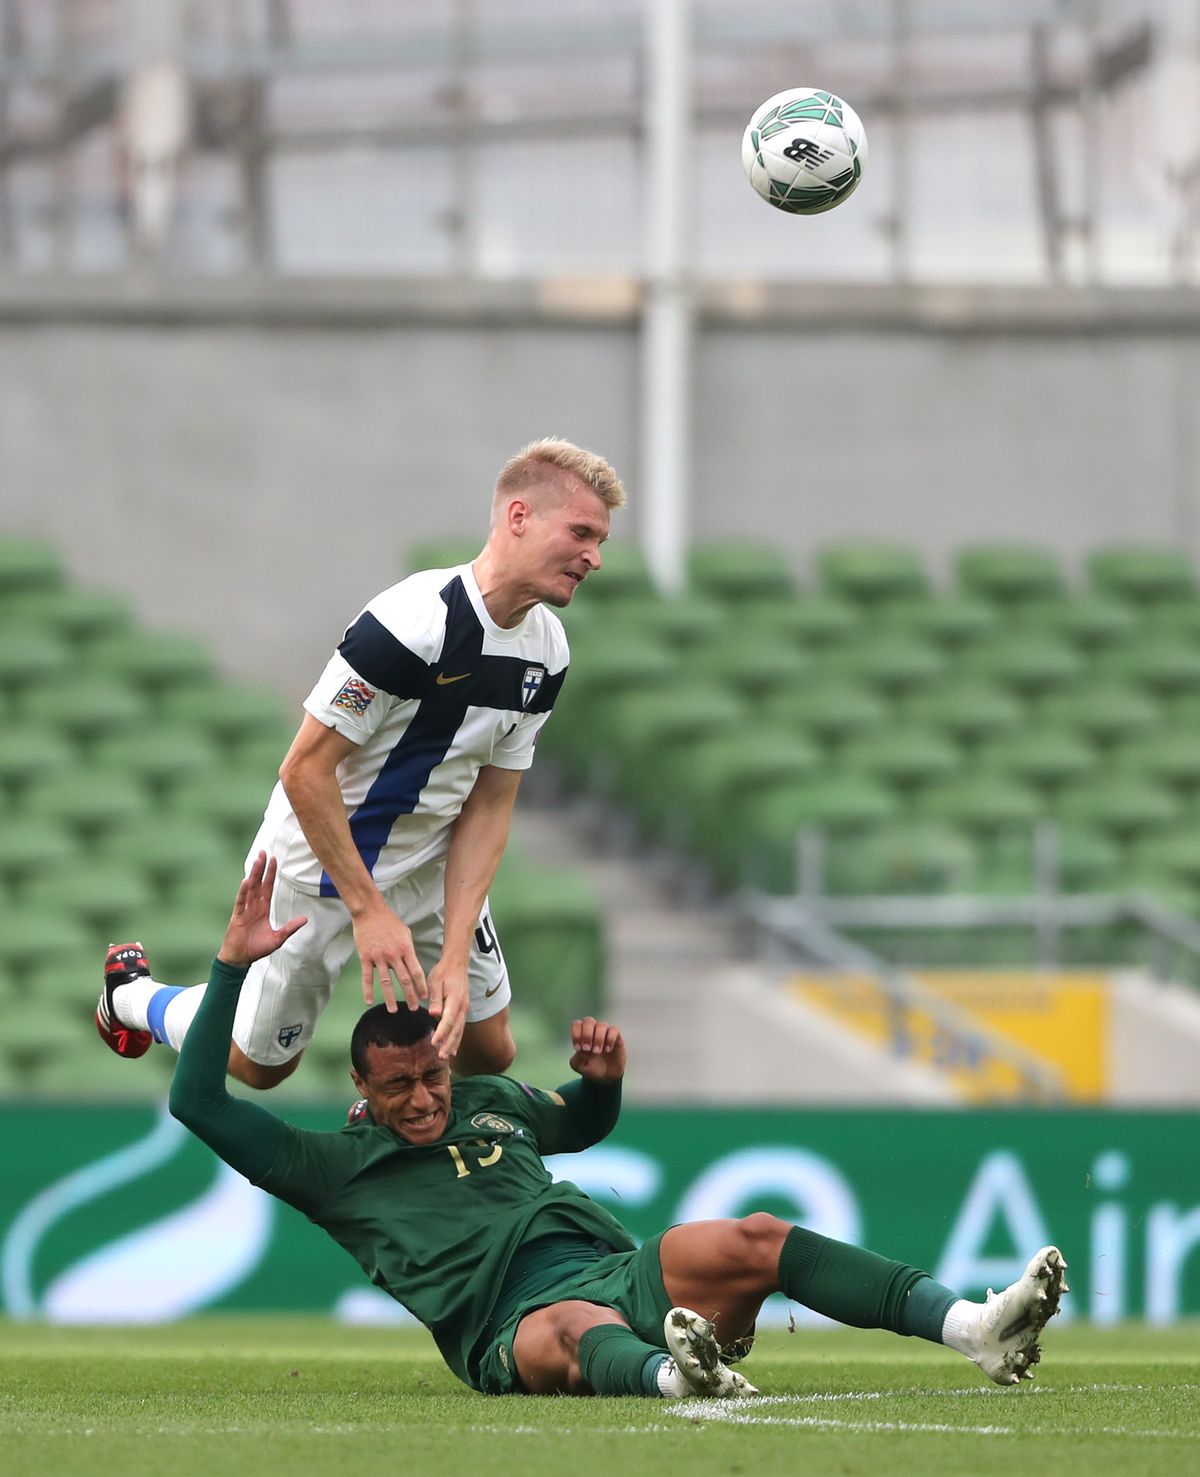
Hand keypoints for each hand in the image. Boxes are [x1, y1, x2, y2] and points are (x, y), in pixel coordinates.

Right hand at [218, 852, 307, 967]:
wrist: (241, 959)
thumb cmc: (257, 949)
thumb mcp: (278, 938)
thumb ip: (290, 928)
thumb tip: (305, 919)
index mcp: (263, 909)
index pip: (268, 887)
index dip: (271, 874)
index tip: (273, 860)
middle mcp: (254, 906)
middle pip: (258, 883)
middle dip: (261, 868)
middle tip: (263, 852)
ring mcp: (244, 910)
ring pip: (250, 888)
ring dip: (253, 875)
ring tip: (257, 861)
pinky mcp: (237, 917)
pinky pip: (240, 902)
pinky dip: (243, 892)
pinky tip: (246, 881)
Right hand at [351, 905, 428, 1012]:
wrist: (370, 913)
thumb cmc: (389, 922)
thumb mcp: (406, 934)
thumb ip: (409, 950)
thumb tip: (414, 965)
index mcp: (406, 949)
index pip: (416, 972)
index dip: (421, 986)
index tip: (424, 997)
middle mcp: (394, 955)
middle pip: (404, 979)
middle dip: (410, 995)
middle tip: (413, 1008)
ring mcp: (379, 957)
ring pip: (386, 982)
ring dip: (390, 998)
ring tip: (393, 1010)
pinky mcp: (366, 958)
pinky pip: (367, 977)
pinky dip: (368, 990)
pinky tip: (370, 1001)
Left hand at [427, 958, 468, 1060]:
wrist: (456, 963)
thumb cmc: (443, 972)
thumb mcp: (435, 982)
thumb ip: (435, 999)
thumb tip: (434, 1014)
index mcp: (455, 1000)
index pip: (448, 1020)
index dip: (441, 1033)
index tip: (434, 1043)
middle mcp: (462, 1007)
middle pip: (456, 1029)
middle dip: (449, 1044)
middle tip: (441, 1057)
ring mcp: (464, 1009)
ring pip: (459, 1030)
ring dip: (453, 1044)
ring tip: (446, 1057)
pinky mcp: (462, 1010)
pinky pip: (460, 1027)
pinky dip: (456, 1039)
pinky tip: (452, 1049)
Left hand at [568, 1017, 625, 1082]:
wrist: (605, 1077)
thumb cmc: (590, 1068)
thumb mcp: (578, 1065)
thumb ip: (578, 1056)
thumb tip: (587, 1049)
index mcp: (581, 1033)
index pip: (577, 1024)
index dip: (576, 1035)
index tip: (578, 1049)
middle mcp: (593, 1029)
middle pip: (588, 1020)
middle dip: (587, 1035)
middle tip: (587, 1049)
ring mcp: (605, 1032)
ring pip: (601, 1025)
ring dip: (598, 1038)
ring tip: (597, 1052)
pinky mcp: (616, 1037)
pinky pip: (614, 1030)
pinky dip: (610, 1039)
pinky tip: (607, 1050)